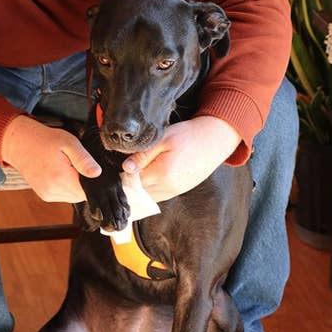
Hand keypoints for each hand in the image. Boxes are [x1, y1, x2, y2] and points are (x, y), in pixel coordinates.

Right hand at [1, 115, 101, 201]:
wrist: (19, 143)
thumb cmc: (43, 140)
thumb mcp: (69, 142)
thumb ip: (84, 159)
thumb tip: (97, 173)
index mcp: (60, 179)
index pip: (88, 192)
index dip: (94, 181)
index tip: (89, 168)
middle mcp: (53, 191)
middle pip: (81, 195)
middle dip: (83, 181)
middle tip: (76, 163)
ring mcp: (48, 195)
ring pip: (73, 196)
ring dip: (75, 184)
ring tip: (66, 166)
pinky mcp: (45, 195)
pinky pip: (63, 195)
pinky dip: (66, 186)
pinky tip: (60, 171)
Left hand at [122, 116, 240, 201]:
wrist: (215, 140)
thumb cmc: (189, 135)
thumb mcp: (163, 138)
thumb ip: (142, 155)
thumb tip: (125, 168)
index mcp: (163, 174)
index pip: (132, 183)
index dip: (122, 175)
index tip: (116, 166)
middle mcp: (168, 188)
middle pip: (138, 193)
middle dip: (128, 183)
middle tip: (125, 168)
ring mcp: (174, 191)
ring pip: (147, 196)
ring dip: (139, 187)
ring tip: (136, 170)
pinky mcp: (178, 191)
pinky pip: (157, 195)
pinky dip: (149, 188)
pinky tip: (148, 174)